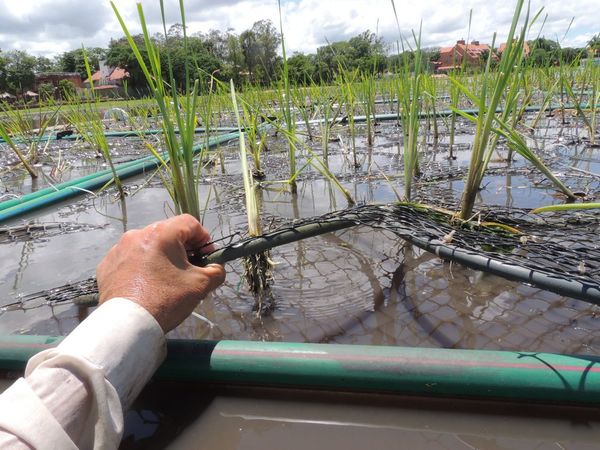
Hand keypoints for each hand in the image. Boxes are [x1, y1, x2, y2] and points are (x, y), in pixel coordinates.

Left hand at [96, 214, 225, 331]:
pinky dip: (140, 266)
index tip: (206, 256)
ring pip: (147, 246)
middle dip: (182, 248)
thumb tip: (216, 268)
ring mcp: (118, 249)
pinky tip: (145, 284)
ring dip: (160, 256)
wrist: (128, 324)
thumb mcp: (200, 285)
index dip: (203, 238)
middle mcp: (137, 234)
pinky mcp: (106, 265)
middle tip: (189, 268)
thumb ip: (216, 271)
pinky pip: (130, 259)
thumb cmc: (166, 299)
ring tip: (165, 278)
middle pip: (167, 233)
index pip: (189, 223)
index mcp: (161, 233)